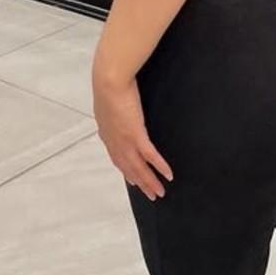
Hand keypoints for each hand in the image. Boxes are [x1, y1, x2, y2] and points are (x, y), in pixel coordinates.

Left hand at [93, 74, 173, 200]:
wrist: (110, 80)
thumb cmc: (109, 82)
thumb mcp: (108, 99)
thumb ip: (112, 107)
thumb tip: (116, 105)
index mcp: (107, 133)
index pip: (117, 158)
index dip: (125, 171)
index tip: (132, 181)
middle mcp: (114, 141)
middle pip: (128, 168)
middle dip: (140, 183)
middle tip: (150, 194)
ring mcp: (125, 140)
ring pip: (138, 168)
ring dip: (149, 182)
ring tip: (160, 193)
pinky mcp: (136, 135)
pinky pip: (150, 156)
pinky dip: (159, 167)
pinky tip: (168, 175)